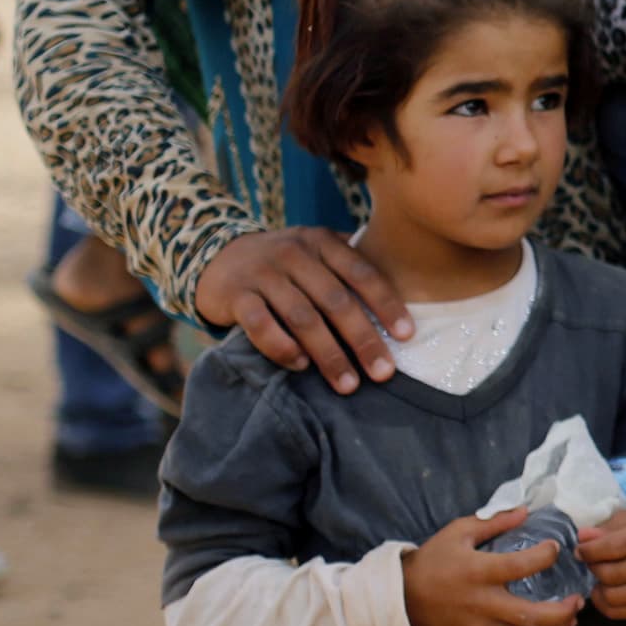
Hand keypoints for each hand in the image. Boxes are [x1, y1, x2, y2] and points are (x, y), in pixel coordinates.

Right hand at [195, 226, 408, 389]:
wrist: (219, 257)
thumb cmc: (284, 263)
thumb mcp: (316, 251)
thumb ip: (350, 265)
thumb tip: (402, 295)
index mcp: (322, 241)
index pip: (362, 273)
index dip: (386, 304)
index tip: (406, 336)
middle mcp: (294, 253)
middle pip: (336, 301)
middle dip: (363, 339)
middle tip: (383, 373)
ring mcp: (263, 273)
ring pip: (302, 317)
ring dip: (327, 354)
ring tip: (348, 384)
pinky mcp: (236, 295)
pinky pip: (261, 325)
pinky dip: (282, 347)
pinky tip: (300, 366)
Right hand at [402, 509, 586, 625]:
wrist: (401, 600)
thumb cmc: (432, 561)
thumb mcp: (458, 532)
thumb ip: (494, 521)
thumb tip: (527, 511)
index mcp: (478, 572)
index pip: (521, 566)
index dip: (546, 556)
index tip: (556, 548)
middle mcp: (482, 603)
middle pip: (532, 616)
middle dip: (563, 611)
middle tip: (578, 599)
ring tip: (572, 620)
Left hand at [576, 508, 625, 620]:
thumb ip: (607, 527)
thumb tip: (583, 538)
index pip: (614, 546)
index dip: (589, 550)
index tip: (580, 549)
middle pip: (611, 573)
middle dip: (593, 567)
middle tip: (592, 561)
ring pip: (613, 596)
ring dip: (598, 587)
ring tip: (601, 576)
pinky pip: (618, 612)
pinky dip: (604, 604)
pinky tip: (605, 591)